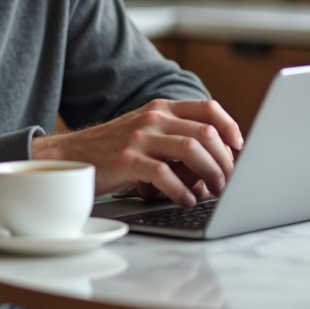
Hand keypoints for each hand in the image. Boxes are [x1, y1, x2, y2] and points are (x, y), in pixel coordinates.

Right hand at [31, 99, 243, 207]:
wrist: (69, 156)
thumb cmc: (112, 151)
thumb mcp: (145, 132)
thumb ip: (175, 137)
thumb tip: (218, 161)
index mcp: (161, 108)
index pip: (208, 108)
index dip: (231, 127)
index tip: (240, 148)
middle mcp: (152, 117)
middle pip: (206, 133)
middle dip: (226, 161)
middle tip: (231, 182)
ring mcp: (139, 137)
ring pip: (191, 150)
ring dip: (211, 175)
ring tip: (215, 193)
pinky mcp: (126, 160)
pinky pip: (165, 175)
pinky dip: (182, 191)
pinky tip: (186, 200)